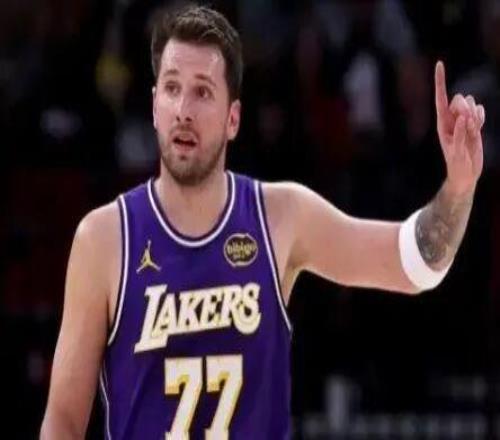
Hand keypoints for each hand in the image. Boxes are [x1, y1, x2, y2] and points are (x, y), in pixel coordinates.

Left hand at [434, 61, 484, 195]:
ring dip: (475, 116)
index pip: (440, 98)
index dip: (440, 81)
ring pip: (471, 103)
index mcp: (442, 123)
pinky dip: (481, 117)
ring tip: (472, 132)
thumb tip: (464, 118)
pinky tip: (478, 128)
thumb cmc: (457, 164)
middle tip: (467, 126)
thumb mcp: (456, 152)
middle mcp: (451, 119)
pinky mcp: (474, 123)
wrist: (466, 172)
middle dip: (465, 109)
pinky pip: (479, 110)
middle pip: (458, 99)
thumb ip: (459, 134)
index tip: (439, 63)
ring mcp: (462, 120)